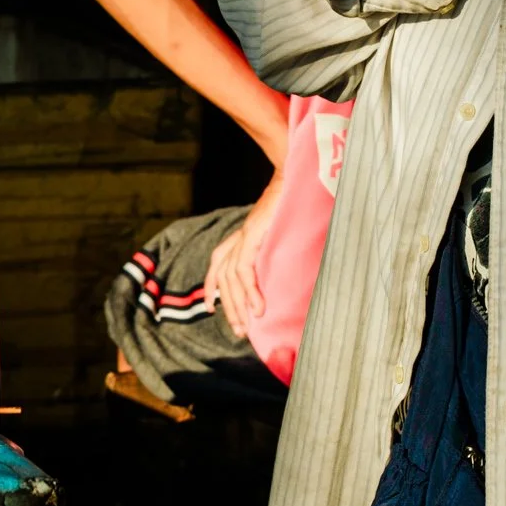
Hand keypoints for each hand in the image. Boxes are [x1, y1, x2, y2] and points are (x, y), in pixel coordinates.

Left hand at [205, 173, 284, 340]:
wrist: (294, 175)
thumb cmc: (294, 203)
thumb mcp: (280, 231)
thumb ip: (275, 248)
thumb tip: (283, 272)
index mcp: (243, 234)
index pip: (219, 262)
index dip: (212, 285)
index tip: (210, 307)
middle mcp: (239, 236)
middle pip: (224, 276)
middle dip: (229, 306)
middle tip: (239, 331)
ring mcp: (244, 235)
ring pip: (231, 277)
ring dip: (239, 304)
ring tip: (248, 325)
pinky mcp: (252, 234)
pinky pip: (245, 268)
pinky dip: (250, 290)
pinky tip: (259, 308)